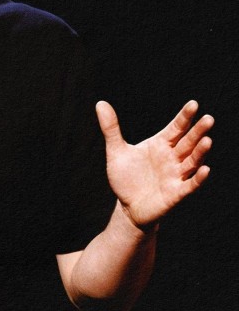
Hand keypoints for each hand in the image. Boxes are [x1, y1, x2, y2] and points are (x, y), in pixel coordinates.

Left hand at [96, 99, 213, 228]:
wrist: (128, 207)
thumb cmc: (126, 177)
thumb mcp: (116, 152)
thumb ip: (111, 129)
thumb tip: (100, 103)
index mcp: (161, 144)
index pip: (176, 127)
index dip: (185, 117)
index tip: (193, 104)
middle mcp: (172, 158)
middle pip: (188, 142)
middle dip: (198, 131)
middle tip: (208, 119)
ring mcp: (176, 175)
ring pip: (192, 161)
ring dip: (200, 152)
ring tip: (207, 140)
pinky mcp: (176, 193)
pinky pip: (189, 185)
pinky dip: (198, 179)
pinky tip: (205, 170)